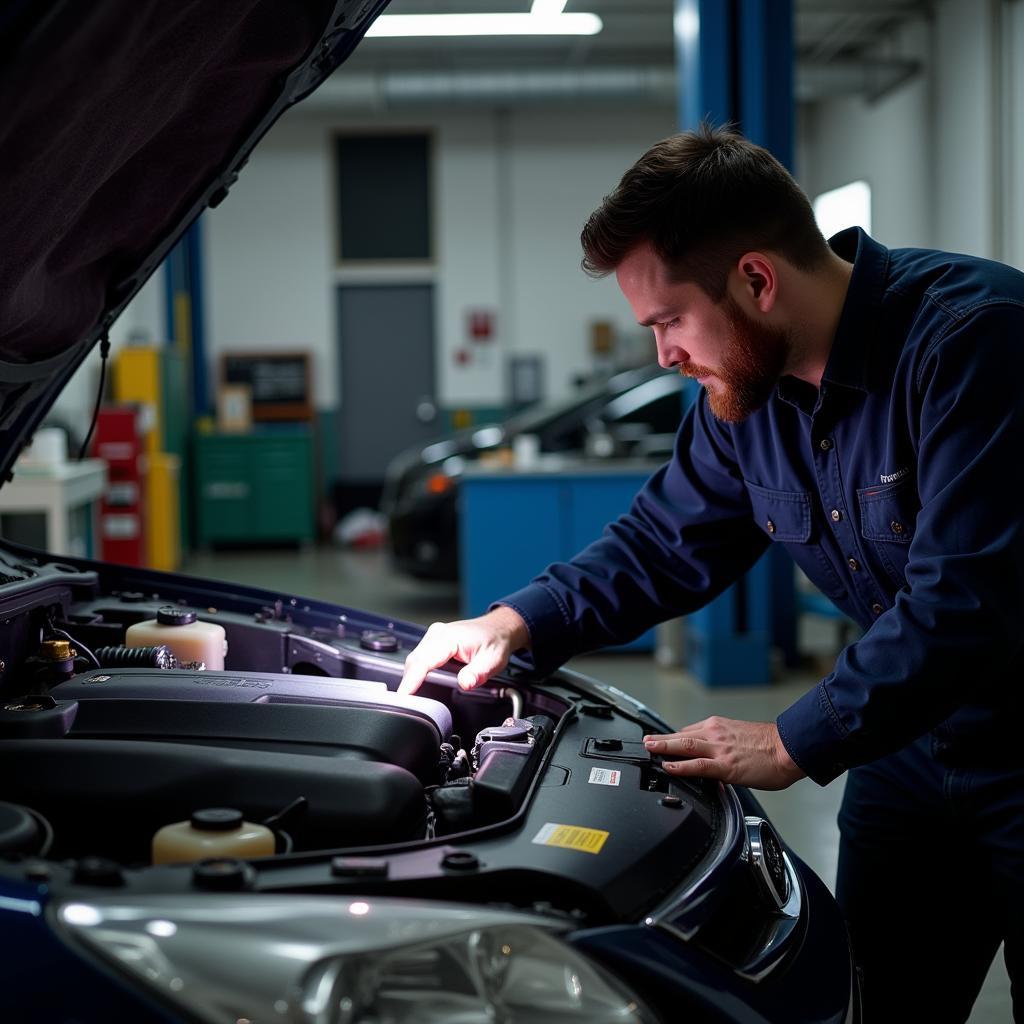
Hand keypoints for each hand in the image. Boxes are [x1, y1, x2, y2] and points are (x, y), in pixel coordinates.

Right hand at [398, 606, 529, 694]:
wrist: (499, 629)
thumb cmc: (495, 641)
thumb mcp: (492, 660)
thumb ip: (478, 673)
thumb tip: (465, 683)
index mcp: (449, 637)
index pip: (423, 661)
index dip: (411, 681)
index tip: (404, 696)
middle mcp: (438, 634)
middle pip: (414, 661)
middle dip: (408, 683)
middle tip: (407, 705)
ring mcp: (434, 636)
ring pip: (415, 659)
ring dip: (412, 678)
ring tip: (412, 697)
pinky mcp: (434, 641)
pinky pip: (420, 657)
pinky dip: (417, 672)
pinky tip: (419, 684)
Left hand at [643, 717, 804, 790]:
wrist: (790, 748)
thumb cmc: (772, 745)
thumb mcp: (741, 737)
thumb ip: (724, 744)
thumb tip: (716, 756)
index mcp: (719, 726)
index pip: (689, 731)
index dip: (673, 739)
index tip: (662, 743)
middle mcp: (715, 733)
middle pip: (680, 735)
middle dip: (661, 740)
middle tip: (646, 742)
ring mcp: (718, 748)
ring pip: (683, 746)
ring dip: (662, 747)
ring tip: (648, 750)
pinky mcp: (725, 765)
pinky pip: (696, 765)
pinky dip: (679, 765)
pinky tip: (668, 766)